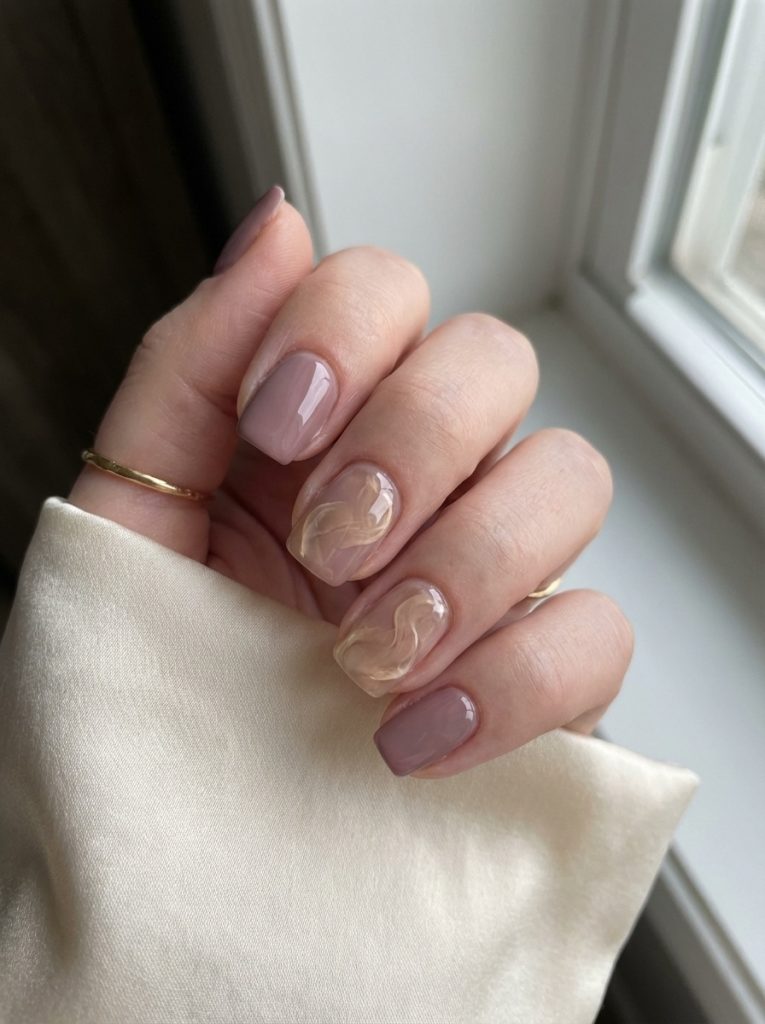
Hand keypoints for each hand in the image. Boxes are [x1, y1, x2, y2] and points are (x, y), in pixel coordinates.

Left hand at [70, 189, 632, 777]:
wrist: (172, 829)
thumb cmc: (145, 668)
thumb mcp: (130, 511)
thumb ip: (190, 365)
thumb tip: (275, 225)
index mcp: (320, 424)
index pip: (385, 291)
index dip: (345, 330)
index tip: (277, 426)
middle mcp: (417, 477)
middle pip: (495, 360)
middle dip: (413, 444)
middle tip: (330, 544)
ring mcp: (487, 570)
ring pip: (569, 478)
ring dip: (467, 562)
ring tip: (366, 654)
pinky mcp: (539, 673)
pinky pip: (597, 633)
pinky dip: (516, 680)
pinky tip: (415, 731)